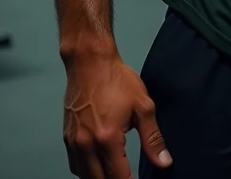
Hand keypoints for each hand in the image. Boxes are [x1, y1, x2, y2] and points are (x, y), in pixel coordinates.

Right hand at [63, 54, 172, 177]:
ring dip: (100, 178)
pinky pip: (74, 166)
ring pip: (84, 177)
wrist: (89, 62)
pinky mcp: (66, 137)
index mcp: (108, 138)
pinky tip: (97, 166)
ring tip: (115, 173)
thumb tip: (164, 163)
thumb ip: (153, 138)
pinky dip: (86, 171)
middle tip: (128, 176)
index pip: (119, 178)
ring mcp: (73, 142)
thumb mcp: (143, 105)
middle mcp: (87, 145)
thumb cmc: (118, 80)